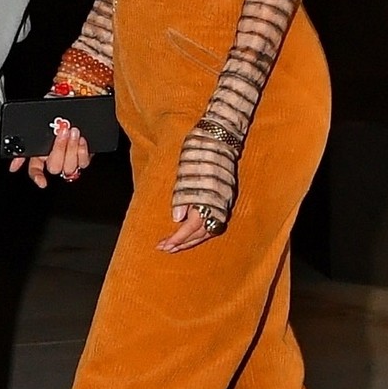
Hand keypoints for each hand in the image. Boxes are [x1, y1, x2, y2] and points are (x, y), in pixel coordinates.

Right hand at [12, 117, 91, 188]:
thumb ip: (23, 149)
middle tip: (63, 132)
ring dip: (71, 149)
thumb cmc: (55, 113)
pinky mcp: (83, 156)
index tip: (42, 181)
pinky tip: (81, 140)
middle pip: (54, 167)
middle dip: (59, 150)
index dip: (38, 176)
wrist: (72, 103)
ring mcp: (68, 158)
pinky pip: (83, 162)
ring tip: (73, 132)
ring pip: (69, 166)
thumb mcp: (36, 126)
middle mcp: (53, 157)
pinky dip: (82, 151)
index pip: (35, 170)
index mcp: (39, 153)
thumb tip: (13, 166)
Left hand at [160, 131, 235, 253]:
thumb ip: (182, 196)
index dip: (178, 238)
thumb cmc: (198, 154)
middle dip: (181, 243)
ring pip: (207, 231)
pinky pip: (212, 224)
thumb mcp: (186, 173)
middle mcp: (219, 204)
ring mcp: (223, 204)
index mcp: (208, 197)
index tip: (164, 245)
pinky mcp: (224, 202)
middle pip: (200, 232)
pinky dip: (199, 232)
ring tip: (173, 246)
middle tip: (163, 248)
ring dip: (189, 240)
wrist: (219, 139)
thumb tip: (177, 218)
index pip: (192, 226)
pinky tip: (188, 235)